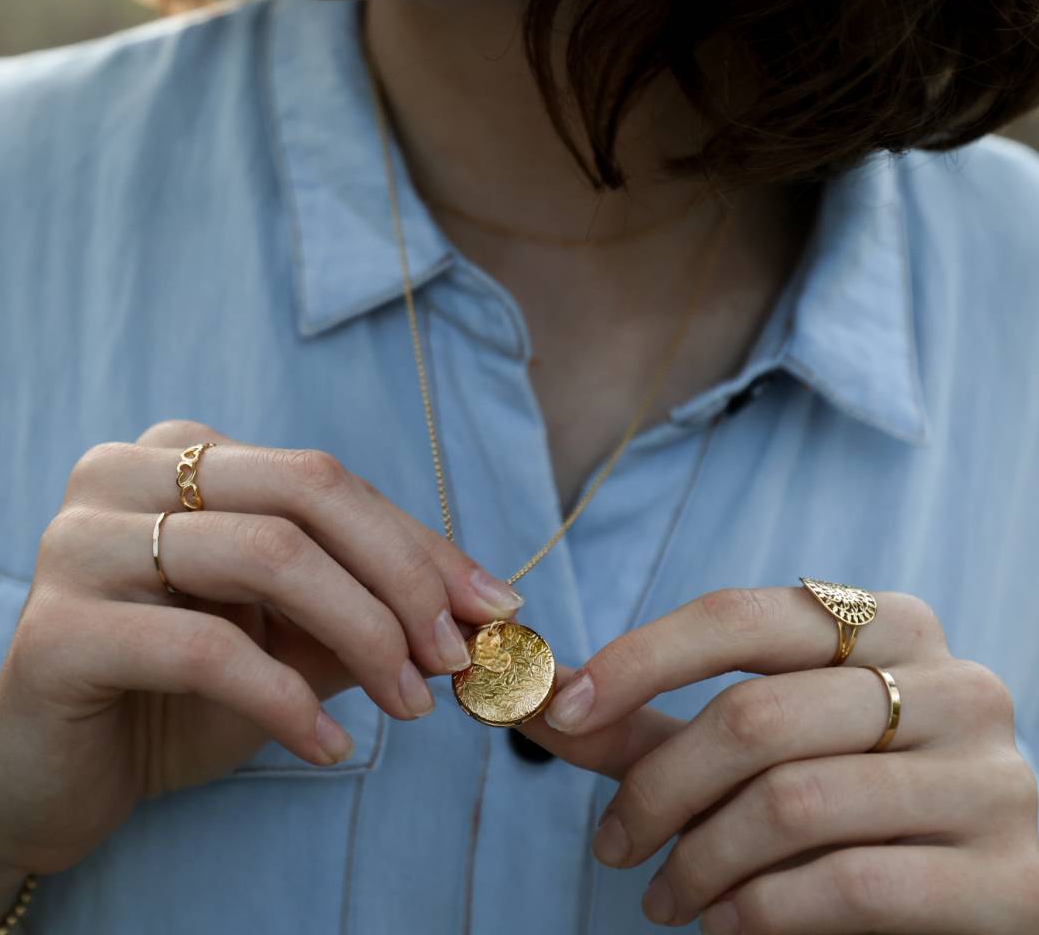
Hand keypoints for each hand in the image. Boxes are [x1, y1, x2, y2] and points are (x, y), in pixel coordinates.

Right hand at [0, 419, 523, 875]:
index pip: (326, 480)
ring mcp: (78, 542)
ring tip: (408, 706)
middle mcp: (122, 472)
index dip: (419, 543)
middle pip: (304, 493)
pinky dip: (288, 702)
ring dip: (363, 636)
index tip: (493, 608)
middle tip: (455, 658)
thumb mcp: (287, 637)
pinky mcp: (54, 631)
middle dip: (401, 577)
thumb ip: (363, 608)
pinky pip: (207, 649)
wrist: (53, 779)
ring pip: (266, 555)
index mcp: (180, 454)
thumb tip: (478, 610)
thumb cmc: (179, 695)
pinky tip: (328, 753)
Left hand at [516, 587, 1038, 932]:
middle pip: (756, 715)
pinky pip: (852, 884)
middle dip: (659, 787)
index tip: (563, 710)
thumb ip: (644, 722)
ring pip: (795, 802)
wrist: (980, 893)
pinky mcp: (1016, 879)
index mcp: (887, 623)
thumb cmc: (844, 801)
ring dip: (700, 859)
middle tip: (611, 842)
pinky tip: (721, 924)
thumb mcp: (746, 749)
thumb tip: (530, 698)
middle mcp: (953, 683)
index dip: (638, 659)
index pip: (738, 616)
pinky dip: (761, 910)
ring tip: (662, 896)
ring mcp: (992, 777)